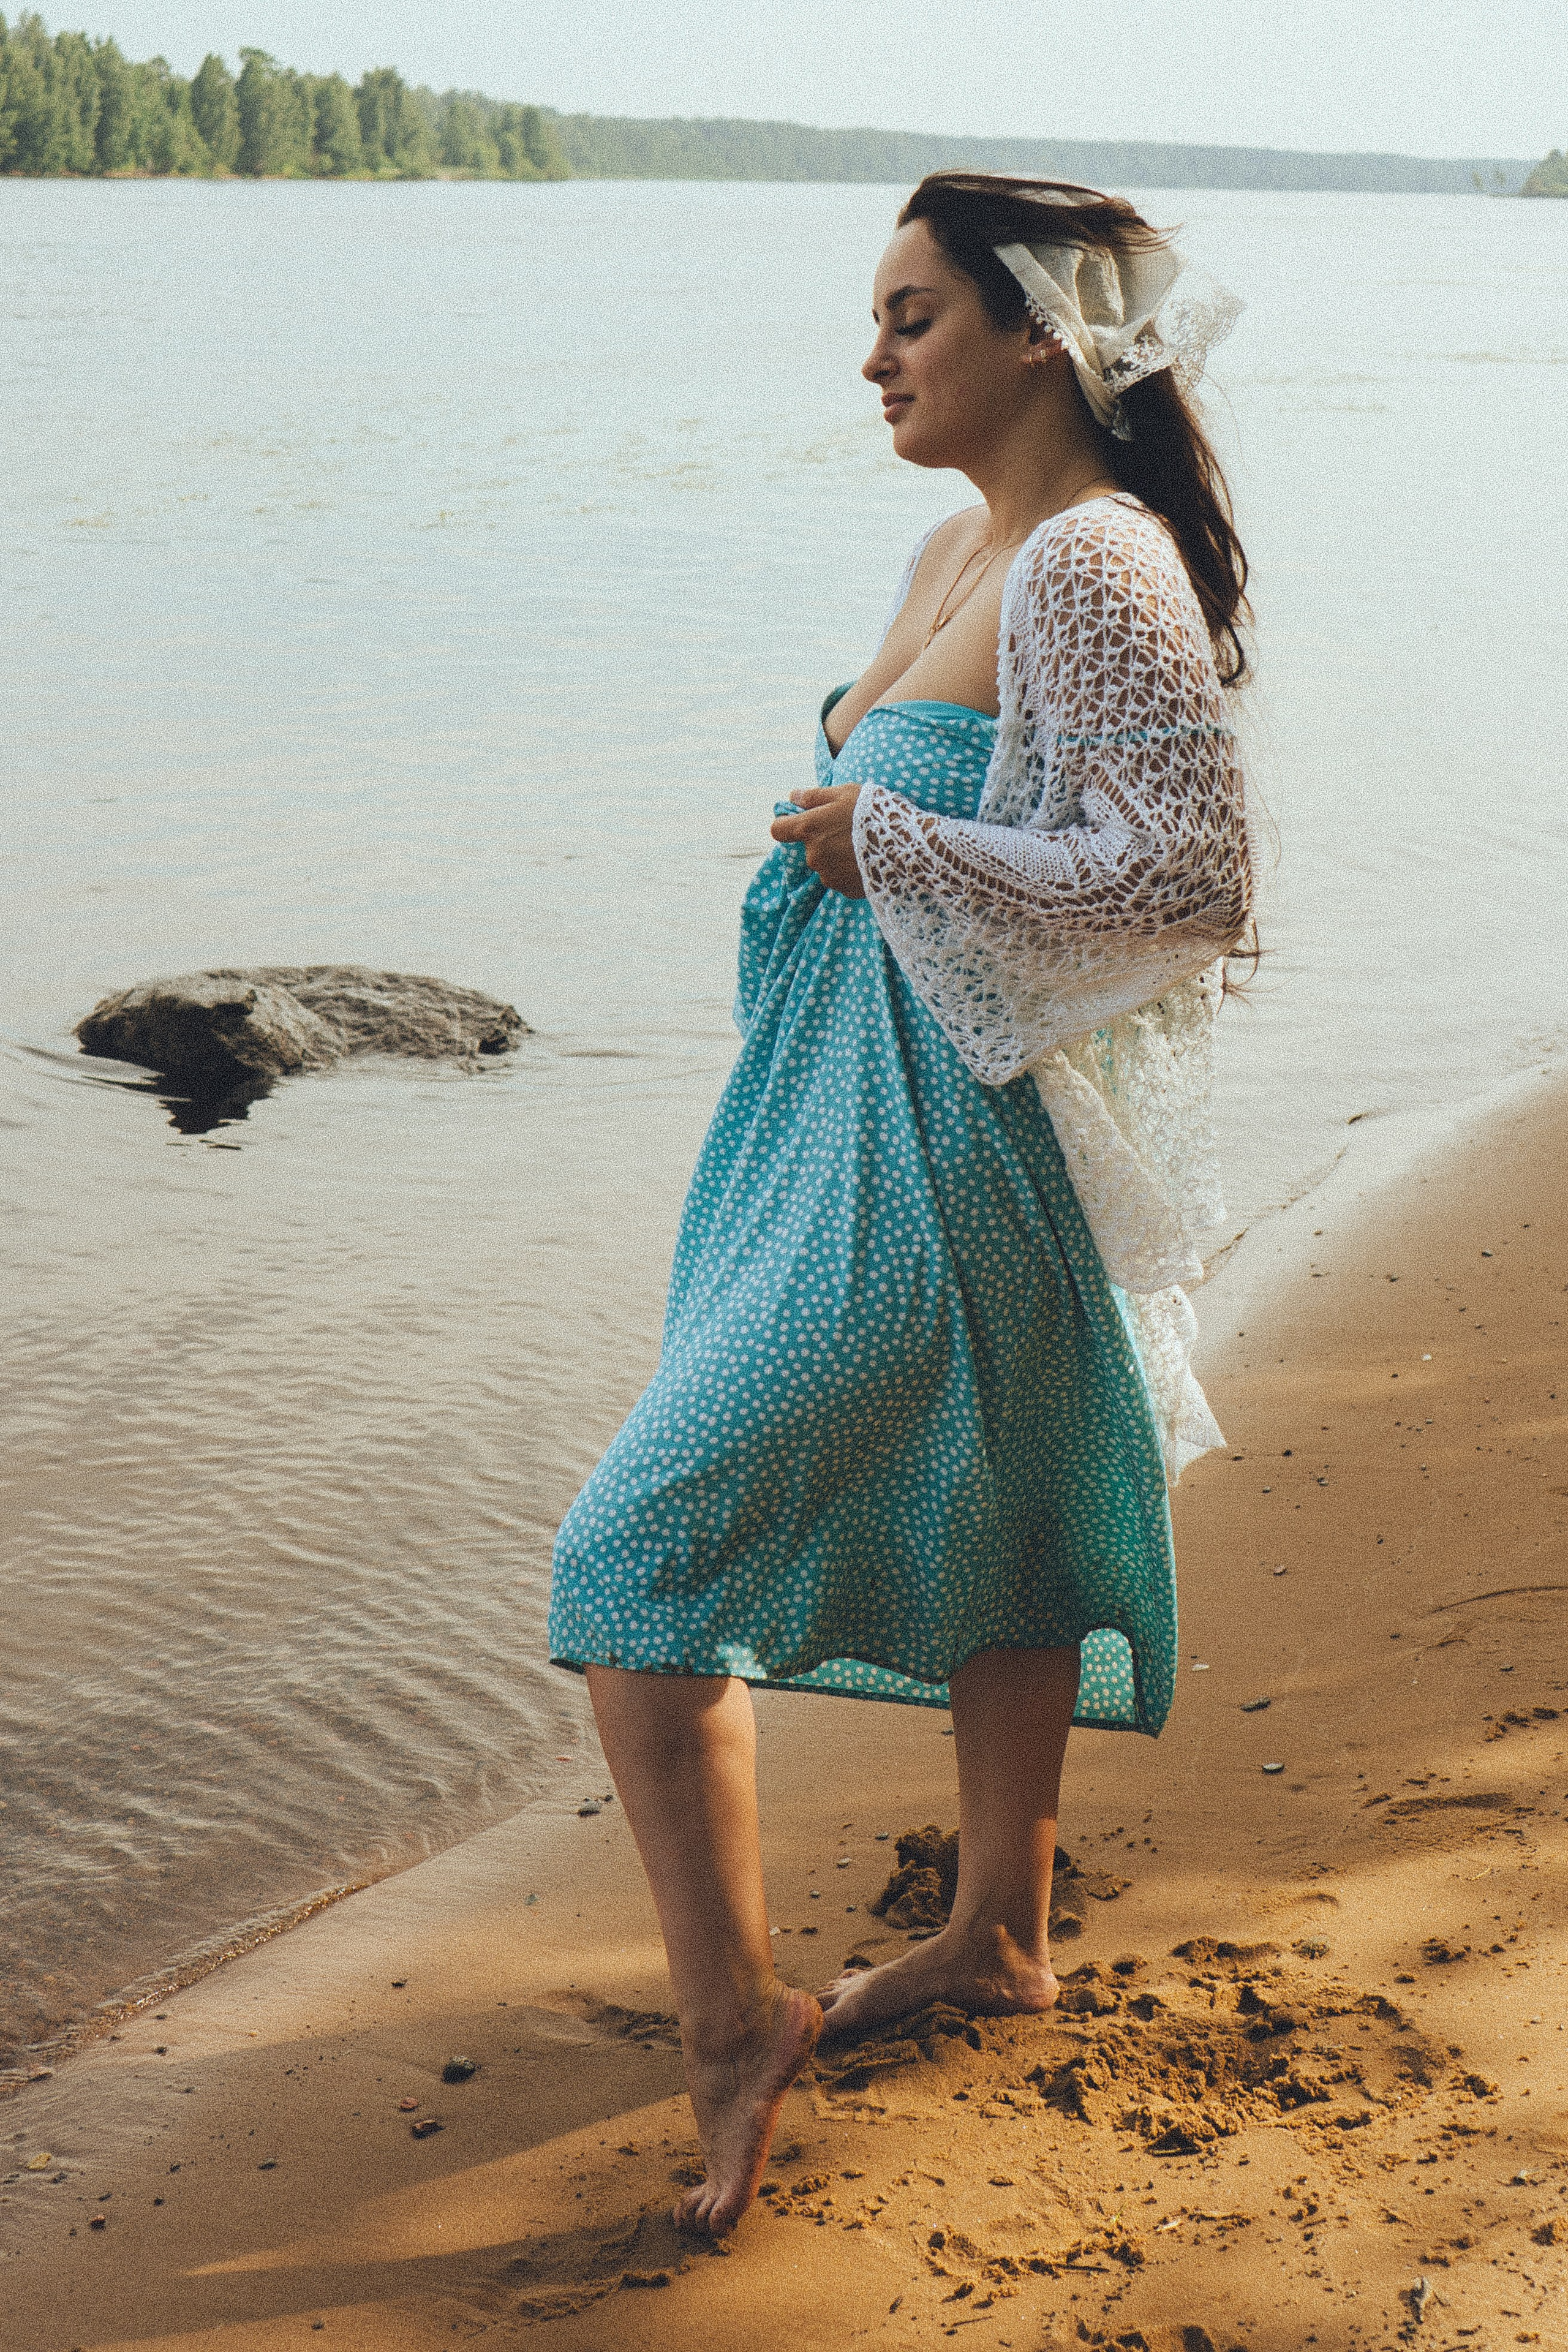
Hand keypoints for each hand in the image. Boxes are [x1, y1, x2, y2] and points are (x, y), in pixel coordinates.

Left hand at [770, 783, 864, 898]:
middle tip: (849, 830)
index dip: (787, 824)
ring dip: (837, 856)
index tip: (802, 820)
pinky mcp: (844, 889)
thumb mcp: (845, 793)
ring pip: (826, 864)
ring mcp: (828, 875)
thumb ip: (814, 796)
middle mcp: (813, 855)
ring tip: (862, 846)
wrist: (905, 846)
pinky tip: (868, 861)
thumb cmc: (873, 813)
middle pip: (809, 847)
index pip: (778, 830)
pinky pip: (841, 878)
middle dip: (824, 839)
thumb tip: (793, 796)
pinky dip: (850, 871)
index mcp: (808, 829)